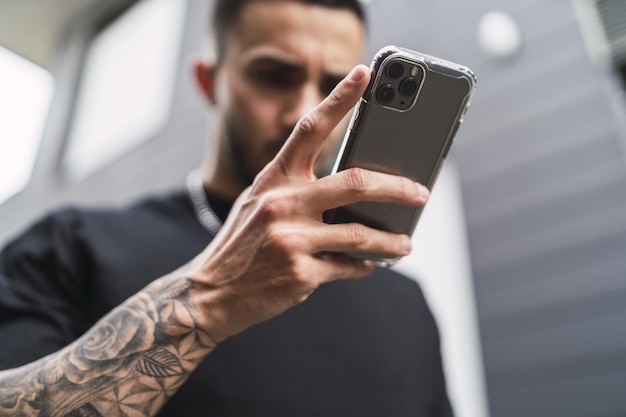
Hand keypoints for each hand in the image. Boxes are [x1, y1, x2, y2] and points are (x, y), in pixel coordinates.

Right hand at [186, 64, 429, 341]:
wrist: (210, 293)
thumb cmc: (242, 244)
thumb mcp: (260, 204)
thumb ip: (298, 191)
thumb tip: (354, 190)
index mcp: (273, 179)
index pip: (310, 128)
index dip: (339, 98)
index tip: (365, 74)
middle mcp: (282, 203)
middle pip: (356, 183)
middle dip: (398, 188)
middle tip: (422, 192)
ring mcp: (291, 239)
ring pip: (361, 235)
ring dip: (391, 241)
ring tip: (405, 244)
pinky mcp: (300, 274)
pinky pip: (348, 266)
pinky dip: (363, 265)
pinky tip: (367, 264)